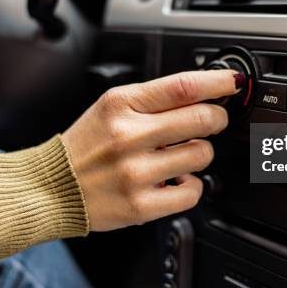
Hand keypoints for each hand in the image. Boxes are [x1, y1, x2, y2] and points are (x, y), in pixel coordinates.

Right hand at [61, 70, 240, 230]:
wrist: (53, 187)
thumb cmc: (87, 146)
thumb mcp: (111, 107)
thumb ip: (153, 99)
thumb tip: (202, 93)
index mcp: (121, 105)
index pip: (182, 86)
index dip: (217, 82)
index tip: (233, 82)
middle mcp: (128, 136)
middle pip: (201, 119)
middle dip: (217, 118)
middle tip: (214, 120)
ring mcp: (135, 172)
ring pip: (202, 154)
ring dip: (200, 152)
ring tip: (180, 155)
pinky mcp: (140, 205)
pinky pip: (193, 192)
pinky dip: (192, 185)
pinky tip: (176, 180)